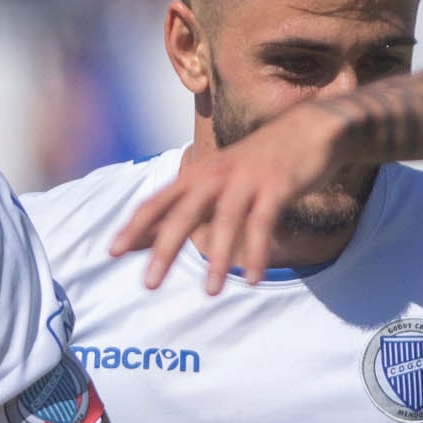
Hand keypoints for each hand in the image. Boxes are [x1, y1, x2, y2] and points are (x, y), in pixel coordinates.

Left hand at [110, 104, 344, 292]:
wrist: (310, 129)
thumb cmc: (257, 163)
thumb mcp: (217, 180)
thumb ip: (187, 206)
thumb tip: (148, 237)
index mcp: (198, 174)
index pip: (157, 201)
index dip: (134, 226)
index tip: (112, 253)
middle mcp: (216, 174)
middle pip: (182, 214)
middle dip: (164, 250)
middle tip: (149, 284)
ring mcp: (246, 179)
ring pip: (225, 222)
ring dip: (217, 259)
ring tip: (210, 293)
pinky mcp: (276, 186)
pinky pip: (263, 224)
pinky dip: (257, 252)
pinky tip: (253, 278)